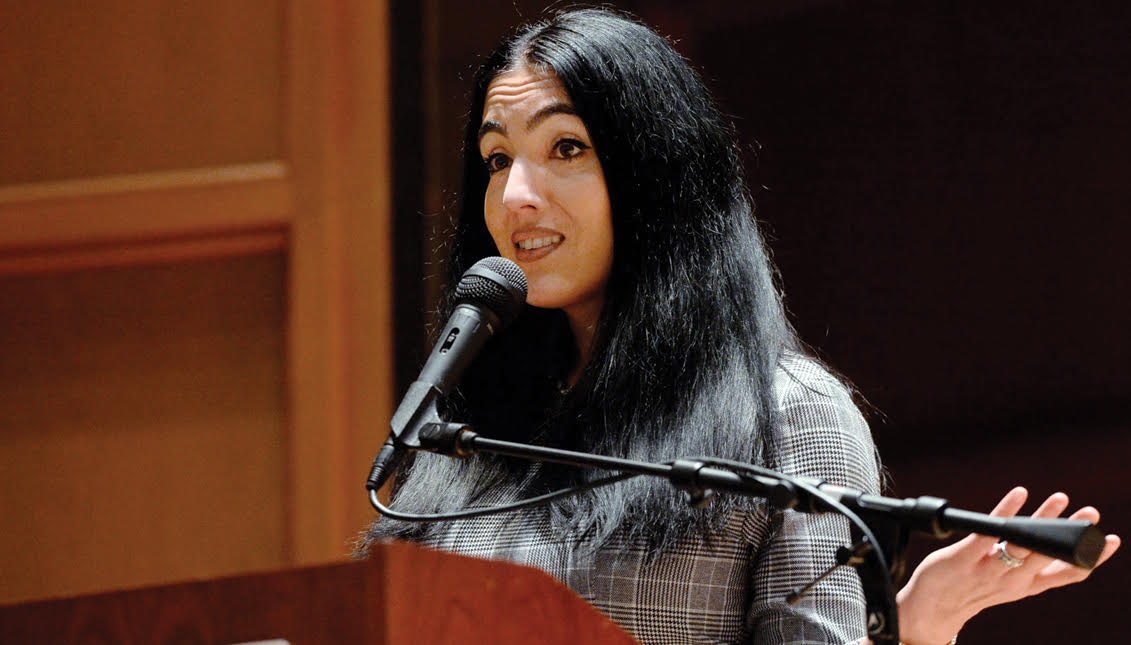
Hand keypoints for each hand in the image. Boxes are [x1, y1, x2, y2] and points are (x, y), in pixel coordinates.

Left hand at [894, 487, 1120, 644]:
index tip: (1111, 540)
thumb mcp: (1014, 583)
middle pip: (1047, 555)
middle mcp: (1012, 580)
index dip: (1092, 559)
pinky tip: (1018, 495)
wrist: (933, 609)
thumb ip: (1035, 566)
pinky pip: (987, 532)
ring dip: (1041, 519)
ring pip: (1020, 544)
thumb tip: (1060, 543)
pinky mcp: (963, 558)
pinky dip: (1005, 512)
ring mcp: (988, 570)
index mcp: (1028, 585)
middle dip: (1070, 534)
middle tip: (1090, 513)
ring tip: (1059, 499)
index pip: (1067, 574)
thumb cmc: (976, 588)